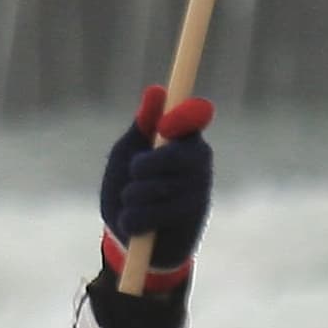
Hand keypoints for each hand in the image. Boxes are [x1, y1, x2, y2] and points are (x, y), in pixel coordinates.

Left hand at [99, 85, 216, 286]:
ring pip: (156, 188)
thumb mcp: (128, 153)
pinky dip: (134, 220)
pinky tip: (138, 226)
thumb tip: (157, 90)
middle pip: (174, 155)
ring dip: (132, 197)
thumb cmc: (130, 186)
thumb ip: (142, 126)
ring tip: (132, 204)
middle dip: (144, 166)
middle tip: (134, 173)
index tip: (163, 127)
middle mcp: (199, 163)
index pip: (194, 118)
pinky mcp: (191, 222)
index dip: (181, 118)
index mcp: (184, 139)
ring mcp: (198, 193)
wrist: (129, 238)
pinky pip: (153, 216)